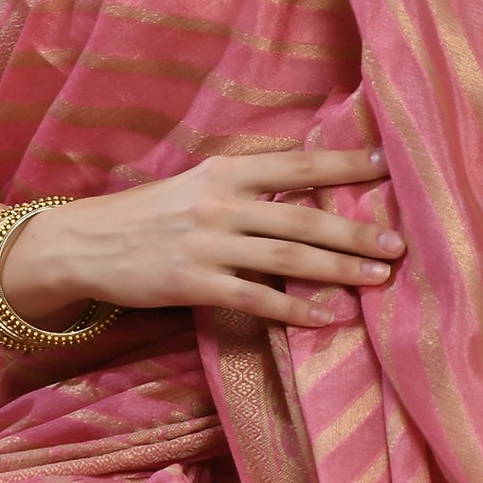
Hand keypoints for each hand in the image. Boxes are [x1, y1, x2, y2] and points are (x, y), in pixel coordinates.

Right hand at [0, 148, 400, 332]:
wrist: (83, 244)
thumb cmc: (146, 214)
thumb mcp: (195, 183)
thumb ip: (246, 185)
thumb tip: (306, 189)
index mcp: (224, 171)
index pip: (298, 164)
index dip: (345, 164)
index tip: (388, 165)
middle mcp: (220, 204)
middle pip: (304, 216)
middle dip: (356, 230)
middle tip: (399, 243)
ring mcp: (207, 245)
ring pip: (288, 258)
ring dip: (339, 268)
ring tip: (380, 277)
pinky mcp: (193, 284)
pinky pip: (256, 300)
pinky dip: (296, 310)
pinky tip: (328, 318)